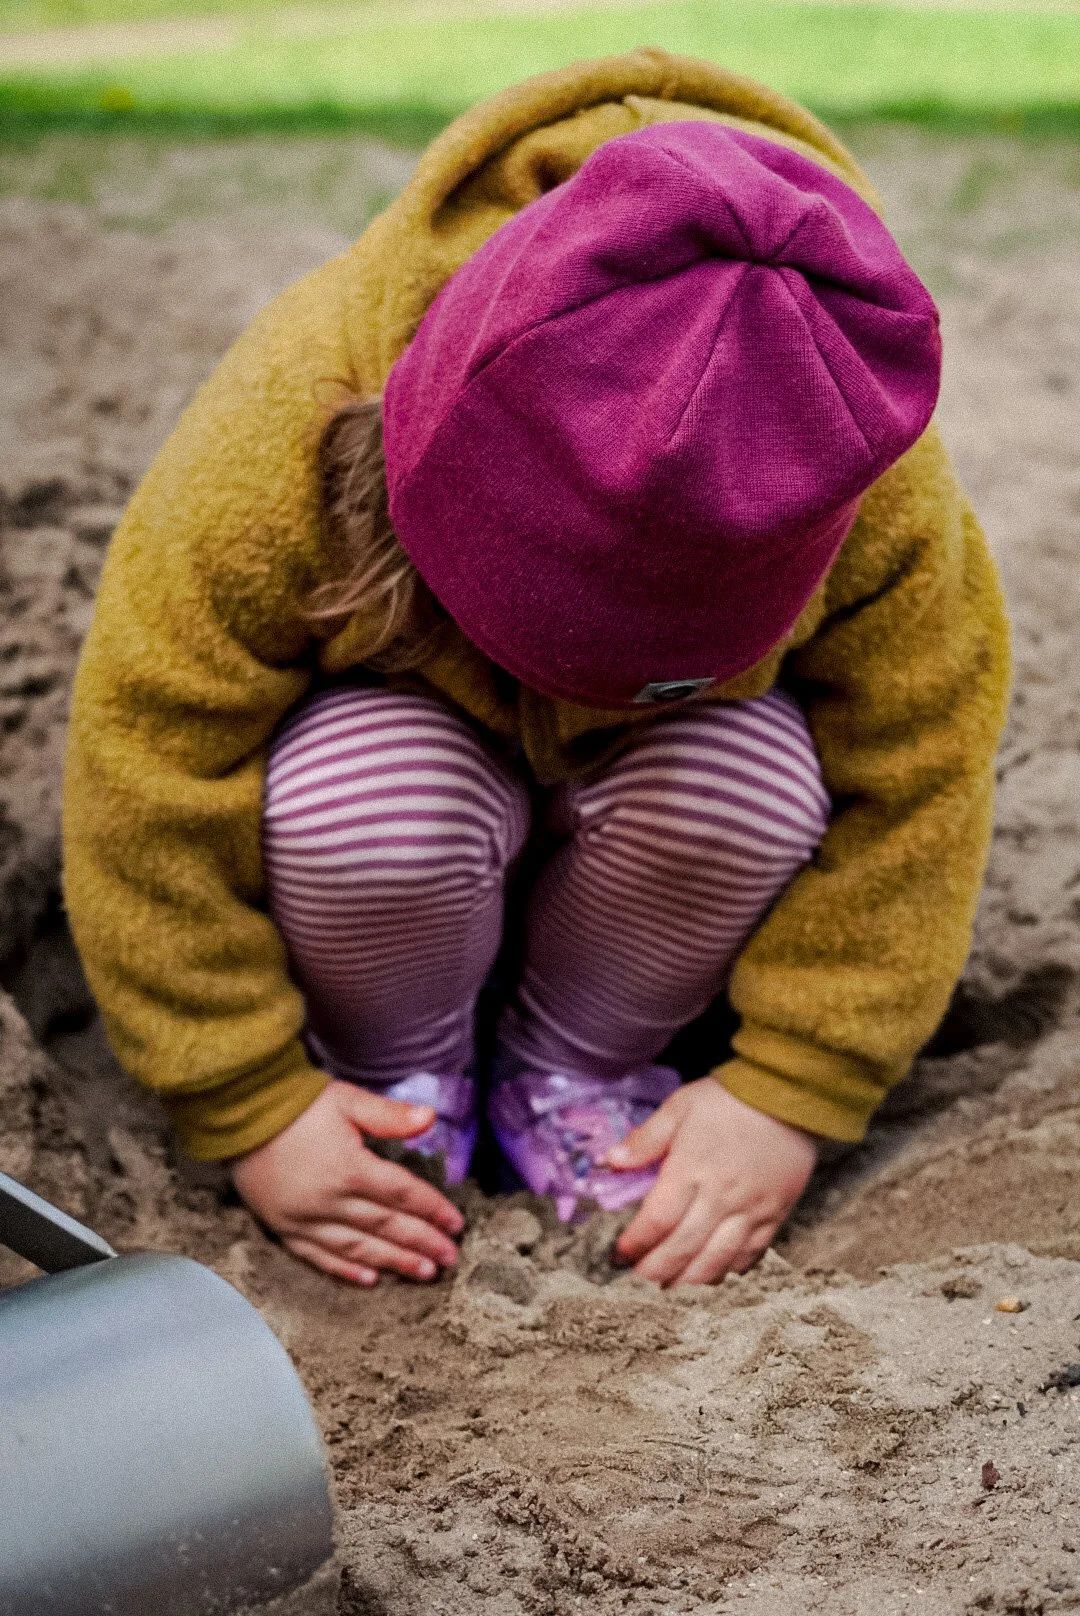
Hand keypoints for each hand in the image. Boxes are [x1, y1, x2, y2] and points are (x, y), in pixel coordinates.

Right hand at [230, 1079, 463, 1286]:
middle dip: (422, 1243)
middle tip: (449, 1259)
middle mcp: (330, 1201)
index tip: (456, 1224)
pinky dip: (345, 1269)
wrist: (239, 1115)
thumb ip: (388, 1115)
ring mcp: (305, 1219)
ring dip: (393, 1261)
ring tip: (422, 1272)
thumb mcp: (346, 1100)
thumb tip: (430, 1118)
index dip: (432, 1209)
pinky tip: (369, 1279)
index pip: (402, 1194)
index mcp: (350, 1168)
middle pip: (385, 1226)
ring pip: (358, 1247)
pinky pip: (318, 1256)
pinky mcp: (284, 1227)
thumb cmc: (297, 1104)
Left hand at [605, 1078, 816, 1285]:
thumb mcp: (680, 1106)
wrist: (789, 1097)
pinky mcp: (774, 1215)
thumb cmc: (730, 1100)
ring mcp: (750, 1210)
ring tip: (670, 1287)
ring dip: (689, 1280)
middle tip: (638, 1278)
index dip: (636, 1243)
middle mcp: (720, 1196)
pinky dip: (729, 1271)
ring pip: (716, 1260)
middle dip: (656, 1269)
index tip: (620, 1253)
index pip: (658, 1219)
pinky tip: (713, 1276)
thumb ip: (647, 1138)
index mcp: (692, 1169)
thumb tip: (611, 1160)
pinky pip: (751, 1254)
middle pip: (683, 1247)